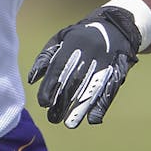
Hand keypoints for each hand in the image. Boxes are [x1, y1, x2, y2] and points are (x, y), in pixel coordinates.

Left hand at [28, 5, 141, 127]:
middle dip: (63, 102)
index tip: (43, 103)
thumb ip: (45, 58)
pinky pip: (109, 90)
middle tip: (53, 118)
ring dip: (81, 108)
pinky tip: (93, 119)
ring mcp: (105, 63)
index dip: (51, 86)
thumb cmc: (80, 36)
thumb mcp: (60, 39)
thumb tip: (33, 80)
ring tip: (70, 124)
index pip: (59, 68)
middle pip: (75, 82)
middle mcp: (90, 54)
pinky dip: (102, 106)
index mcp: (73, 44)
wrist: (116, 26)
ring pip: (92, 88)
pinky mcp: (118, 72)